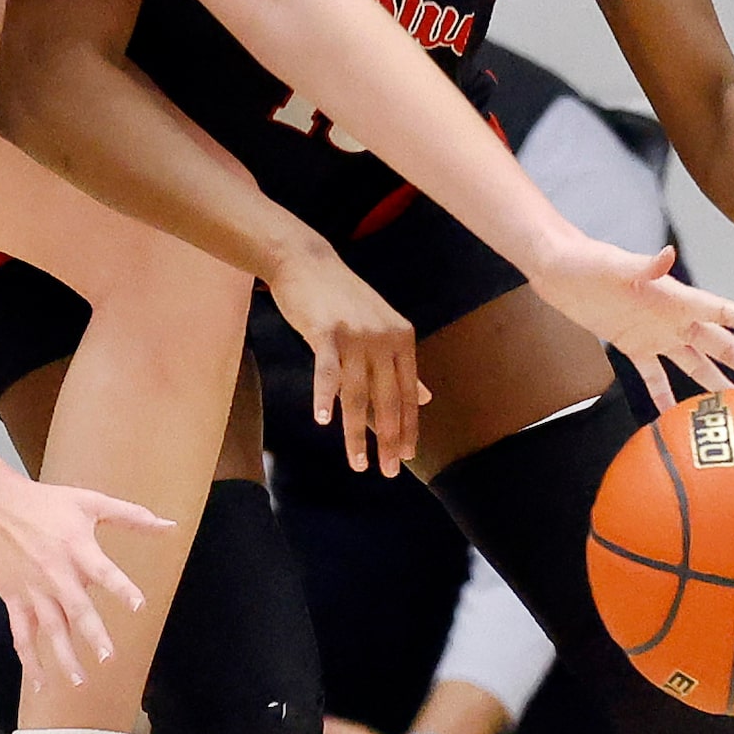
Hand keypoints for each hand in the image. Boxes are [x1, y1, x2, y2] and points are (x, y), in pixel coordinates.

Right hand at [0, 473, 168, 688]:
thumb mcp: (90, 502)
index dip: (121, 588)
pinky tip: (41, 682)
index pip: (103, 571)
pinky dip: (30, 659)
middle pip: (76, 609)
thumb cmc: (44, 503)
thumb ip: (131, 516)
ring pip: (50, 629)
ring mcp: (33, 589)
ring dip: (64, 656)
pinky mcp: (15, 599)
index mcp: (77, 548)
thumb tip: (168, 525)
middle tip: (108, 658)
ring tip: (79, 681)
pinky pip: (22, 634)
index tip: (138, 606)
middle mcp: (55, 573)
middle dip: (92, 635)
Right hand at [263, 239, 427, 476]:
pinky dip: (324, 397)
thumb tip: (426, 398)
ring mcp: (356, 335)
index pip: (409, 393)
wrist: (307, 262)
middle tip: (388, 471)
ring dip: (357, 433)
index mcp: (402, 339)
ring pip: (358, 394)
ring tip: (357, 463)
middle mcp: (384, 338)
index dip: (409, 427)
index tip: (406, 456)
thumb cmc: (342, 298)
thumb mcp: (381, 328)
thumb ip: (403, 365)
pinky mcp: (326, 331)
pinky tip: (323, 421)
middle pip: (388, 399)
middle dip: (389, 440)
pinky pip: (327, 371)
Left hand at [538, 241, 733, 414]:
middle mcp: (673, 318)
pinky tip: (675, 417)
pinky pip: (654, 377)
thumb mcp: (616, 265)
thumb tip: (668, 253)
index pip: (725, 311)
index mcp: (677, 298)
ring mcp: (655, 334)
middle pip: (721, 346)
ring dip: (717, 385)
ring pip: (695, 365)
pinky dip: (664, 396)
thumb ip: (645, 264)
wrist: (560, 269)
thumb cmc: (589, 261)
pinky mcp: (632, 345)